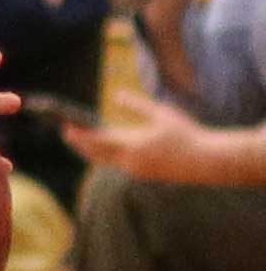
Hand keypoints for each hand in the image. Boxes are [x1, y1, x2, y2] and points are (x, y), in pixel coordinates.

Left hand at [69, 90, 222, 182]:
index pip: (98, 141)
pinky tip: (101, 146)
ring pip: (105, 161)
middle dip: (79, 143)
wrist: (205, 161)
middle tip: (65, 130)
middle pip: (96, 154)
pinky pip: (117, 164)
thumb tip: (118, 95)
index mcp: (134, 145)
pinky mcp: (142, 174)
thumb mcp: (162, 113)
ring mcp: (135, 171)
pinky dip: (106, 155)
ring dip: (90, 150)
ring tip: (78, 138)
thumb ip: (138, 105)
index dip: (79, 135)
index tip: (65, 127)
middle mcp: (130, 162)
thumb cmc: (186, 134)